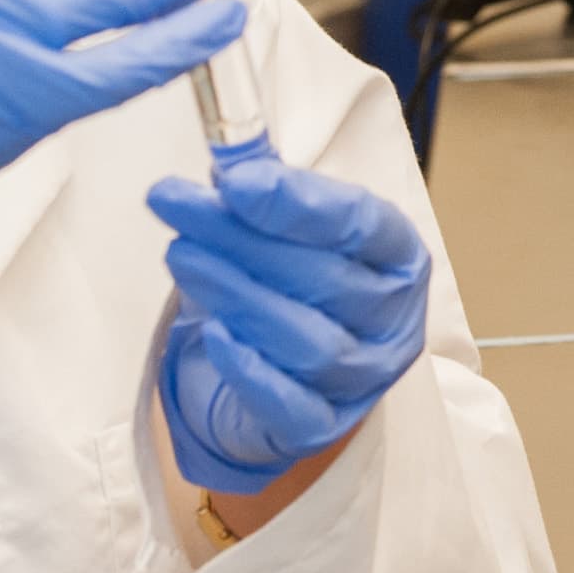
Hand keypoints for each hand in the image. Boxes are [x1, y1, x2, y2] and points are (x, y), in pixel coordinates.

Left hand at [149, 156, 431, 497]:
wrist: (286, 377)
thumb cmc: (293, 286)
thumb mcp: (283, 227)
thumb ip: (260, 184)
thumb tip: (224, 146)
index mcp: (396, 257)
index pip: (360, 224)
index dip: (297, 201)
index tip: (233, 179)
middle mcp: (393, 320)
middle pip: (325, 277)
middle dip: (243, 237)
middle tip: (177, 204)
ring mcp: (363, 379)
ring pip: (308, 339)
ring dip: (238, 293)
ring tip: (180, 255)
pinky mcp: (321, 426)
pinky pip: (290, 404)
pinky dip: (250, 368)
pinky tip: (211, 332)